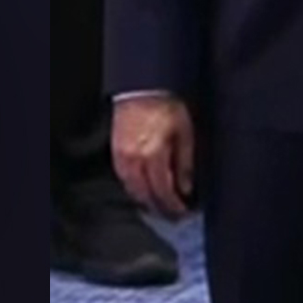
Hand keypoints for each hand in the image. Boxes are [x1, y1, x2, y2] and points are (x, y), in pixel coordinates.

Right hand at [112, 95, 195, 220]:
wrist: (143, 87)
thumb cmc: (167, 105)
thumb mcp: (185, 132)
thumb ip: (185, 163)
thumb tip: (186, 188)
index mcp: (153, 155)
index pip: (163, 192)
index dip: (174, 206)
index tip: (184, 212)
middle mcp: (135, 160)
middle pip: (146, 195)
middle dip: (160, 208)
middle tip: (174, 215)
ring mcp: (122, 156)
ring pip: (132, 189)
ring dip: (146, 201)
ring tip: (159, 205)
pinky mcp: (115, 150)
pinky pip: (123, 178)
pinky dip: (134, 188)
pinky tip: (143, 189)